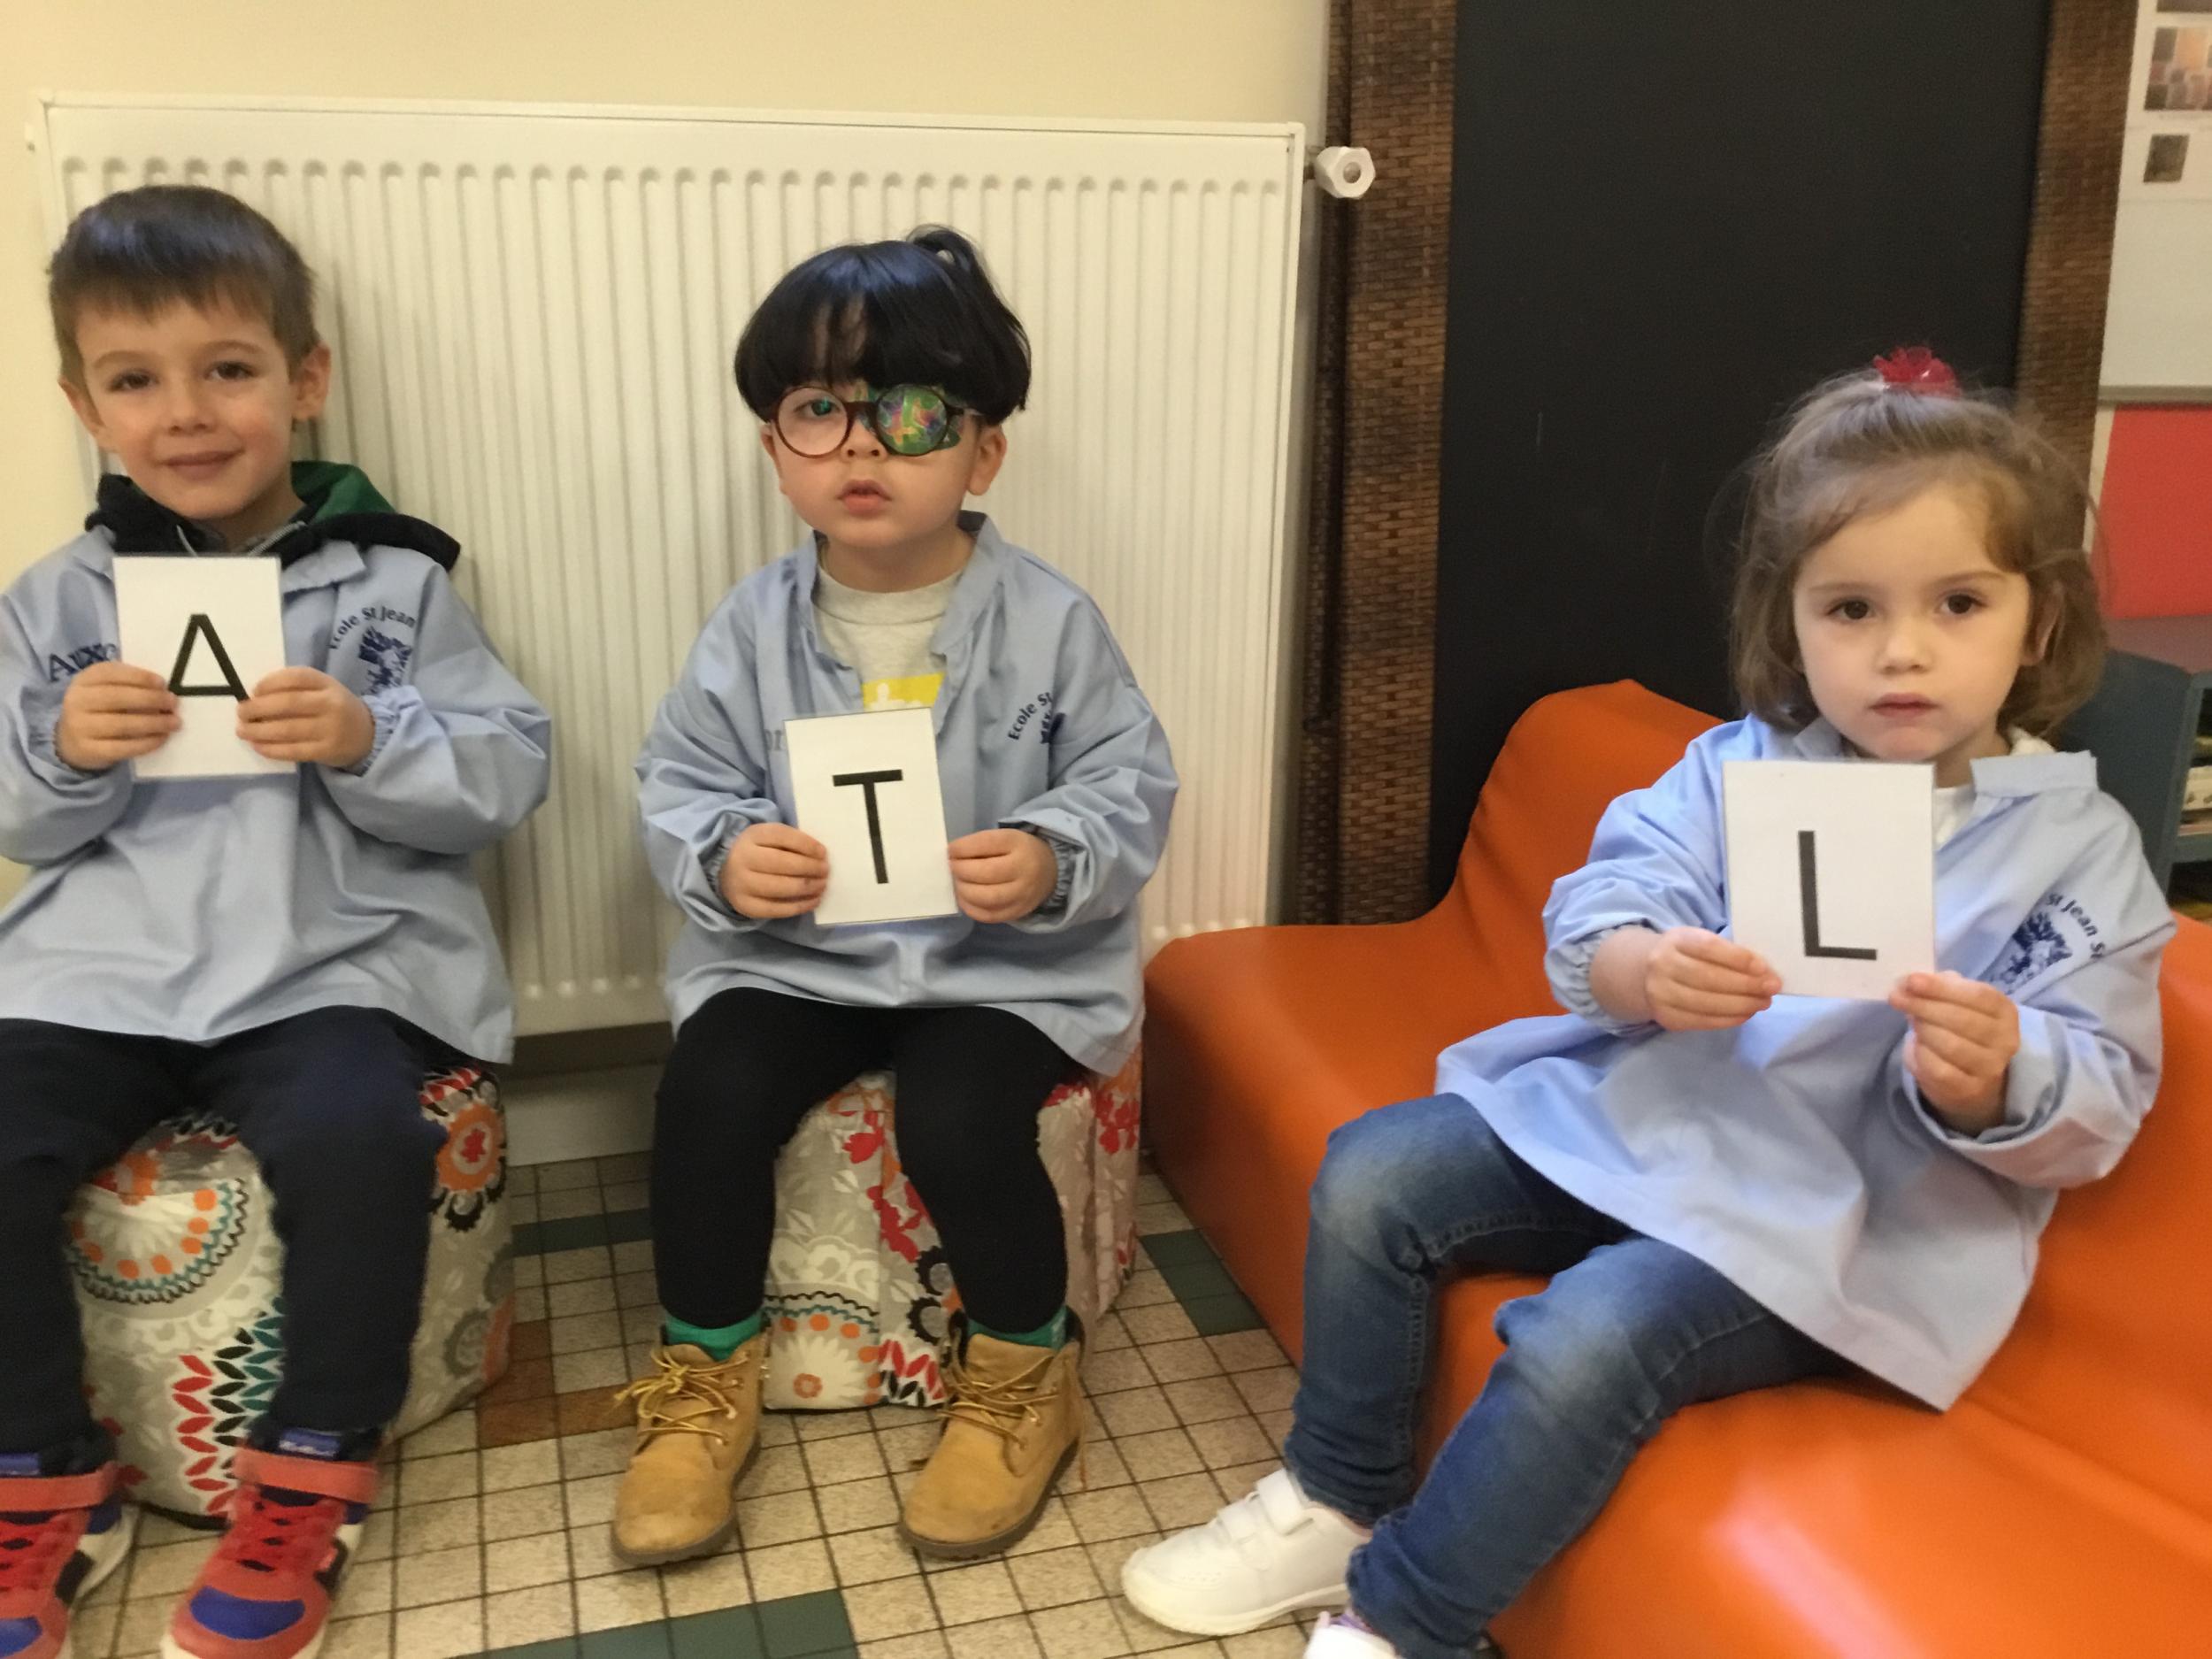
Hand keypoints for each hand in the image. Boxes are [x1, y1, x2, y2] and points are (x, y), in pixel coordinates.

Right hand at [55, 662, 178, 770]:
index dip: (138, 677)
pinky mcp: (89, 751)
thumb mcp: (104, 689)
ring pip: (121, 724)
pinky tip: (161, 738)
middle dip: (150, 699)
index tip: (162, 682)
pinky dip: (146, 743)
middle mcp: (77, 701)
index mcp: (84, 680)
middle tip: (173, 703)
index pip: (110, 673)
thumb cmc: (98, 709)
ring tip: (174, 722)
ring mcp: (80, 727)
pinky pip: (122, 748)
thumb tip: (162, 689)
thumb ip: (128, 684)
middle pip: (116, 697)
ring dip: (153, 723)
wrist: (70, 742)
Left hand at [237, 668, 375, 766]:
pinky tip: (258, 746)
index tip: (254, 691)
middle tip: (241, 713)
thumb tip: (254, 698)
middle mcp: (331, 704)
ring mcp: (330, 729)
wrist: (367, 735)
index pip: (296, 678)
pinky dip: (271, 749)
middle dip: (258, 708)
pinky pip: (294, 751)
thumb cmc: (334, 709)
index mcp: (327, 684)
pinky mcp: (327, 752)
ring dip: (259, 731)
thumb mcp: (322, 690)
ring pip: (288, 729)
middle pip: (289, 704)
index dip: (270, 683)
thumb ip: (294, 689)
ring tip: (243, 731)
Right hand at [719, 821, 828, 918]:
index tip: (823, 853)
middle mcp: (743, 859)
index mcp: (752, 836)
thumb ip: (791, 842)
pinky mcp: (746, 906)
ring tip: (822, 885)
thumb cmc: (758, 851)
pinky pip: (777, 909)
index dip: (806, 845)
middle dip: (810, 868)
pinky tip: (814, 900)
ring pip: (781, 887)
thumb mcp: (769, 837)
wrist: (725, 871)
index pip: (782, 836)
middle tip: (825, 870)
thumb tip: (820, 856)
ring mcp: (742, 885)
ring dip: (808, 887)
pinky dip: (800, 906)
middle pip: (783, 863)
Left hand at [949, 828, 1057, 922]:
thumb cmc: (1019, 851)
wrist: (1050, 871)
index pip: (986, 844)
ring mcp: (1022, 894)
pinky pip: (989, 915)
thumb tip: (951, 858)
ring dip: (963, 891)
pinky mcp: (1017, 912)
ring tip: (958, 883)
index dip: (962, 848)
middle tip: (951, 868)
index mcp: (1018, 843)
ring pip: (987, 898)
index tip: (951, 851)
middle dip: (960, 870)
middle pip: (985, 873)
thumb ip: (980, 845)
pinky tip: (965, 898)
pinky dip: (971, 908)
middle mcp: (1023, 869)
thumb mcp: (1005, 838)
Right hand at [1640, 927, 1781, 1030]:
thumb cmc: (1684, 955)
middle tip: (1772, 988)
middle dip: (1746, 985)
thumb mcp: (1697, 942)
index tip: (1763, 967)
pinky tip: (1746, 1014)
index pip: (1708, 948)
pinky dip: (1729, 1019)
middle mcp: (1662, 966)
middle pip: (1708, 978)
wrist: (1643, 974)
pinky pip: (1702, 1021)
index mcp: (1675, 940)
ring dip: (1742, 1005)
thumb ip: (1725, 952)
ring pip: (1707, 1003)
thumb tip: (1764, 972)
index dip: (1737, 958)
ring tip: (1763, 1002)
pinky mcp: (1666, 1017)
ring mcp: (1661, 994)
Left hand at [1890, 971, 2017, 1132]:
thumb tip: (1909, 981)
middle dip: (1925, 1006)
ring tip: (1910, 1020)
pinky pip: (1940, 1069)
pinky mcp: (1970, 1090)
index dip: (1942, 987)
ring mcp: (1990, 1068)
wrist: (1973, 1080)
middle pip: (1963, 1019)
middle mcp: (2005, 1040)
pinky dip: (1922, 1054)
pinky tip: (1916, 1044)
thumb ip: (1940, 989)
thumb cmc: (1962, 1031)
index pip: (1979, 995)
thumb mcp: (1958, 1004)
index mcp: (2005, 1012)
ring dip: (1924, 1029)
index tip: (1912, 980)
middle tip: (1897, 997)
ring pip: (1952, 1045)